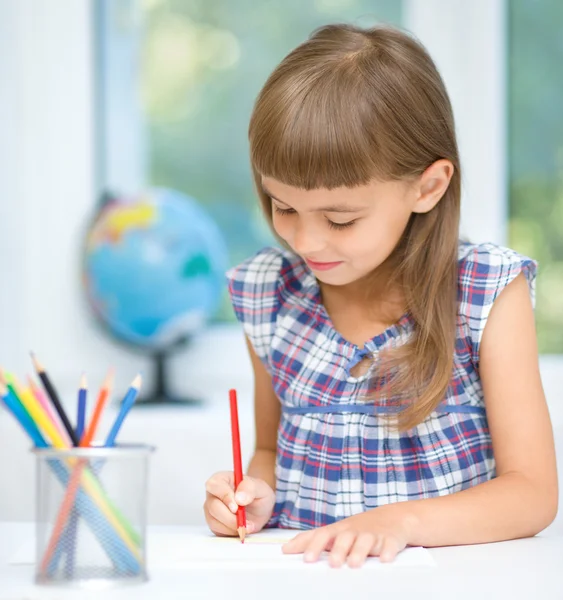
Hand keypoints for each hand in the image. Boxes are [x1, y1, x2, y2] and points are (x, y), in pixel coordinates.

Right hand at [204, 471, 275, 536]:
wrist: (259, 508)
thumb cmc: (257, 494)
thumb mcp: (260, 487)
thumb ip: (250, 488)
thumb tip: (239, 497)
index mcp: (222, 479)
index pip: (214, 485)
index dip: (224, 496)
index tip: (236, 507)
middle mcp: (213, 493)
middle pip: (213, 506)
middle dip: (229, 516)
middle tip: (243, 521)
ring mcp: (211, 509)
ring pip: (214, 520)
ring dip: (232, 526)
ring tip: (247, 524)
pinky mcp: (214, 523)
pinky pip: (217, 530)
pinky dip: (230, 532)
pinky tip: (241, 527)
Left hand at [282, 509, 413, 567]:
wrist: (393, 517)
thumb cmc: (357, 528)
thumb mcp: (334, 531)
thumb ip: (310, 540)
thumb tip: (285, 549)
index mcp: (339, 530)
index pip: (324, 534)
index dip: (315, 546)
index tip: (307, 560)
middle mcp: (354, 531)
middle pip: (344, 538)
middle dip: (338, 550)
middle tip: (332, 563)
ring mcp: (373, 534)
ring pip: (365, 541)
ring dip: (359, 551)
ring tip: (354, 564)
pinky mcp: (391, 539)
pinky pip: (390, 544)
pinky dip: (388, 551)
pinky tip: (384, 558)